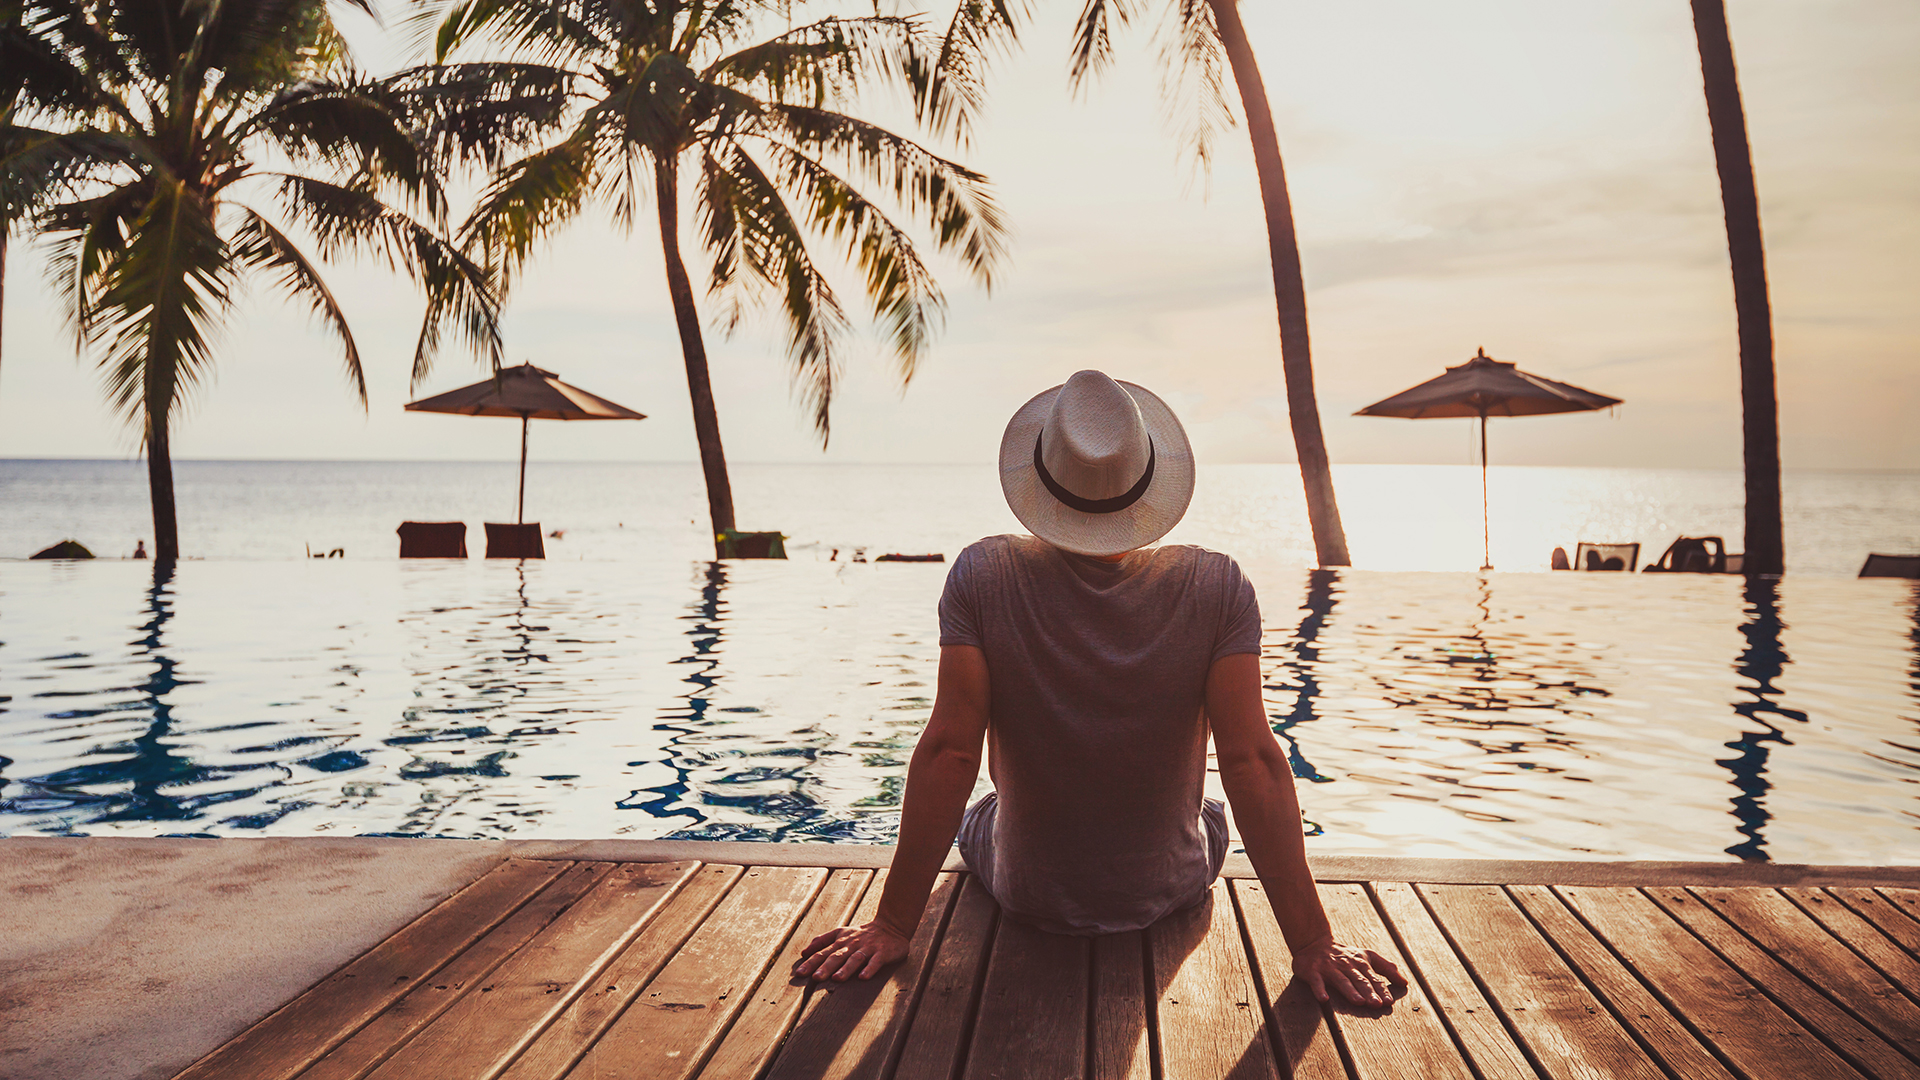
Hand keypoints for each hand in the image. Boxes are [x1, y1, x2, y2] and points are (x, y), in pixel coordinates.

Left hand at [795, 921, 910, 981]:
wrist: (891, 926)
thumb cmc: (862, 934)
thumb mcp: (841, 933)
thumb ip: (822, 941)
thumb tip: (804, 952)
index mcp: (841, 940)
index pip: (823, 952)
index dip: (811, 962)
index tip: (799, 973)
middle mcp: (852, 944)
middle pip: (837, 956)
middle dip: (825, 967)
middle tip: (815, 978)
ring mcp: (868, 948)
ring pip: (855, 959)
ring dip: (846, 969)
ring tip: (837, 979)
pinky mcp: (882, 953)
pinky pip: (875, 962)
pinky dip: (869, 969)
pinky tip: (863, 977)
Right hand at [1292, 938, 1406, 1005]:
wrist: (1313, 942)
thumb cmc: (1344, 954)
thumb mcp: (1367, 956)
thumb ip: (1386, 968)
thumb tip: (1405, 982)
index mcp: (1360, 963)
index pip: (1373, 978)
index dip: (1381, 989)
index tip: (1388, 1001)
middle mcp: (1346, 965)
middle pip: (1359, 980)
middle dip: (1368, 992)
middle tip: (1376, 1004)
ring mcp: (1329, 968)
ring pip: (1341, 980)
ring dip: (1350, 991)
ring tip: (1358, 1002)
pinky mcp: (1313, 971)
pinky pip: (1316, 982)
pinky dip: (1319, 990)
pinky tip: (1324, 998)